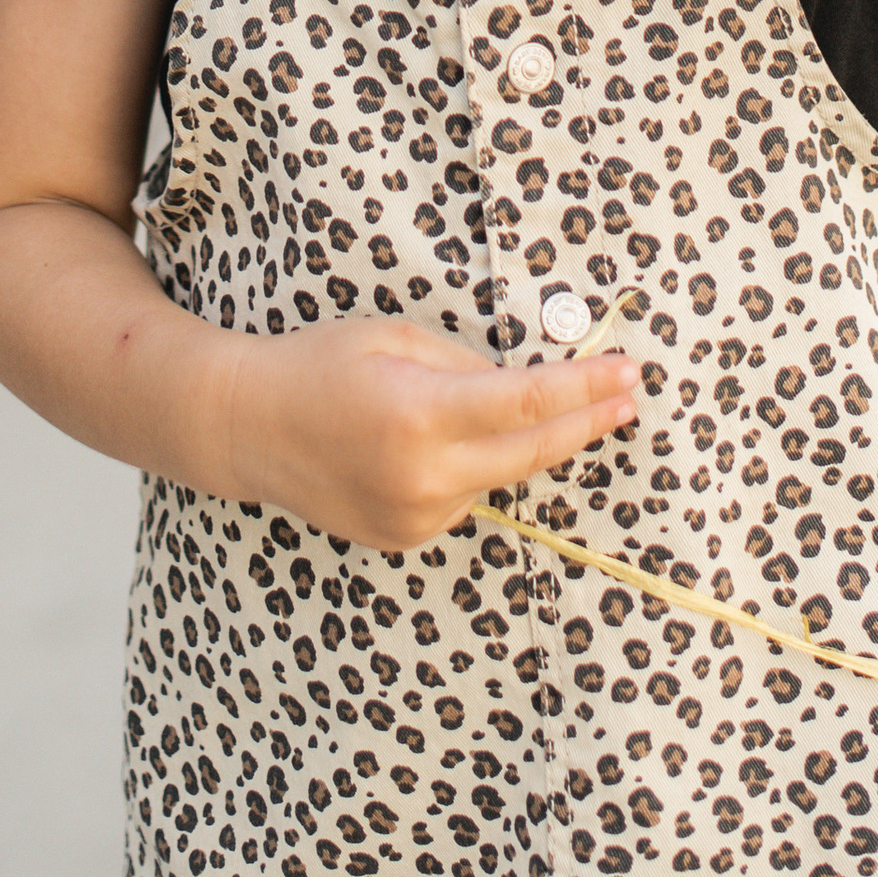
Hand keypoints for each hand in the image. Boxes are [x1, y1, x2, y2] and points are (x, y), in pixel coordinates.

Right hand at [223, 313, 638, 554]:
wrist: (249, 428)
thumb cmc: (319, 364)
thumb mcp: (395, 339)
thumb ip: (466, 363)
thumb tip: (527, 384)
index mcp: (420, 413)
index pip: (527, 402)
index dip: (585, 389)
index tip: (628, 374)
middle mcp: (423, 475)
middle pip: (533, 452)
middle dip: (586, 422)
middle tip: (627, 398)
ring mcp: (415, 515)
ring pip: (498, 477)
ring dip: (513, 445)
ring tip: (475, 408)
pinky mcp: (406, 537)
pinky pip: (464, 498)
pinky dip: (469, 469)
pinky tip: (430, 446)